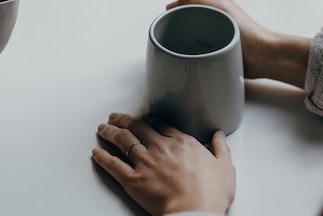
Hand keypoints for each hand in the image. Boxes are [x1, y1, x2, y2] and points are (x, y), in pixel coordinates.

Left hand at [92, 113, 234, 214]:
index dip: (149, 120)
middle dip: (124, 120)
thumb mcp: (225, 168)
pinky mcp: (133, 180)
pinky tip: (96, 153)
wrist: (195, 211)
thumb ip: (221, 149)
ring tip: (103, 128)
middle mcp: (161, 148)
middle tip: (115, 117)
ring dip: (110, 133)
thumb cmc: (210, 193)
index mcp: (182, 143)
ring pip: (123, 141)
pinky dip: (103, 158)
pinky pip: (113, 165)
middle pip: (138, 128)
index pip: (161, 125)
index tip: (143, 119)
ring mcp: (145, 163)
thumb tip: (219, 136)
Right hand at [168, 0, 310, 87]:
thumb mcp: (219, 6)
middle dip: (178, 28)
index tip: (171, 25)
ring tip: (184, 50)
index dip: (175, 12)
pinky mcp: (215, 47)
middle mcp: (212, 13)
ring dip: (184, 42)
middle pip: (184, 19)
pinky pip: (196, 48)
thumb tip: (170, 6)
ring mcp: (213, 30)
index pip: (183, 2)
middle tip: (176, 39)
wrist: (262, 57)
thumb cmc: (245, 31)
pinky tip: (191, 57)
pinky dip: (191, 52)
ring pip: (188, 34)